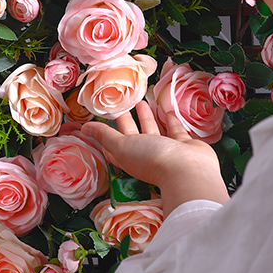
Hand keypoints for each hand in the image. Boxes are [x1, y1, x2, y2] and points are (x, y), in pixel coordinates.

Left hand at [82, 102, 228, 214]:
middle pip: (134, 133)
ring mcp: (166, 150)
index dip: (108, 132)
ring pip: (154, 130)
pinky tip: (168, 110)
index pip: (114, 143)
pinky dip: (170, 121)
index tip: (104, 116)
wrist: (187, 170)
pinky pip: (175, 130)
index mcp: (129, 156)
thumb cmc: (152, 159)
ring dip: (148, 118)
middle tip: (124, 103)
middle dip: (128, 120)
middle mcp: (147, 153)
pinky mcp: (183, 146)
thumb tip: (84, 129)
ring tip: (143, 102)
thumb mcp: (122, 146)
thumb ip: (105, 135)